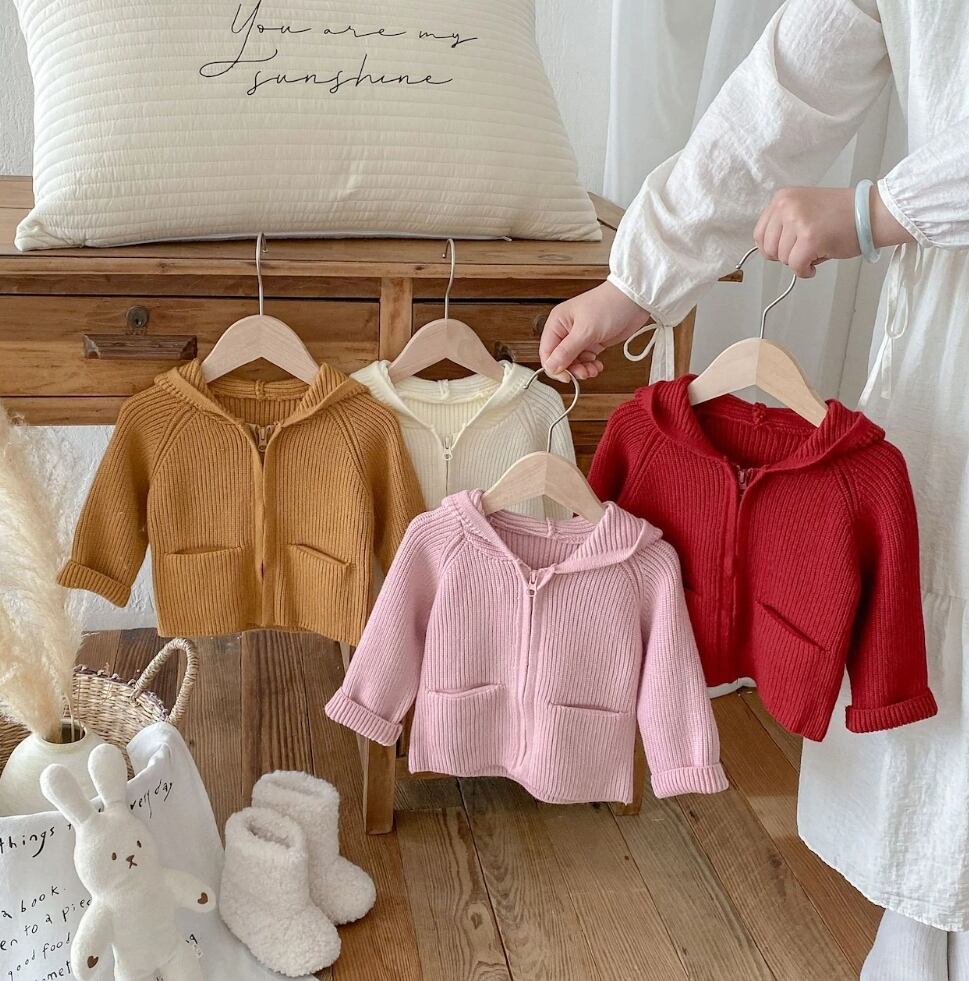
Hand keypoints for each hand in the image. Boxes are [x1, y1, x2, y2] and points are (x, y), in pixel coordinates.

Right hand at [540, 281, 651, 380]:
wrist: (634, 300)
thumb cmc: (609, 305)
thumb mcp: (586, 331)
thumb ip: (567, 351)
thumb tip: (552, 366)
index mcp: (557, 323)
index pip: (547, 352)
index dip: (554, 367)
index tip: (567, 377)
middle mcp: (566, 330)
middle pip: (559, 359)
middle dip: (571, 369)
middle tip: (584, 373)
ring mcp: (579, 337)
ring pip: (573, 361)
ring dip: (582, 369)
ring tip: (593, 369)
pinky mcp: (592, 341)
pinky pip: (585, 359)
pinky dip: (591, 365)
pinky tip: (598, 365)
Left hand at [754, 186, 914, 277]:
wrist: (872, 212)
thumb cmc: (842, 214)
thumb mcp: (804, 209)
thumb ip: (784, 224)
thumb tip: (769, 250)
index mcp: (782, 198)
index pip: (759, 234)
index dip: (772, 248)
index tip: (787, 249)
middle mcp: (787, 206)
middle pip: (768, 249)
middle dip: (784, 257)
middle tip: (804, 251)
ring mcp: (798, 221)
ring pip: (782, 259)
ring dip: (797, 262)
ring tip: (816, 251)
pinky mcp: (810, 238)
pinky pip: (796, 266)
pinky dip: (804, 271)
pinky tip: (815, 265)